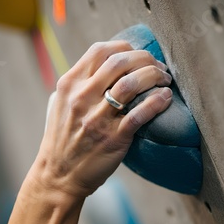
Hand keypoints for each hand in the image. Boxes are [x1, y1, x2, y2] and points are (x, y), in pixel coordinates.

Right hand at [29, 40, 172, 198]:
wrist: (58, 176)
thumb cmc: (61, 140)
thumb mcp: (59, 105)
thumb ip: (78, 85)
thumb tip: (104, 68)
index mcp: (69, 85)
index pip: (100, 51)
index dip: (125, 47)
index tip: (138, 55)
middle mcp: (81, 98)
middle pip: (120, 61)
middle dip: (146, 59)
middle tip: (158, 67)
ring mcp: (97, 118)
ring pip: (132, 83)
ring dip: (155, 76)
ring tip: (164, 81)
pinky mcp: (113, 138)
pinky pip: (141, 113)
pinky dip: (157, 101)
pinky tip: (165, 98)